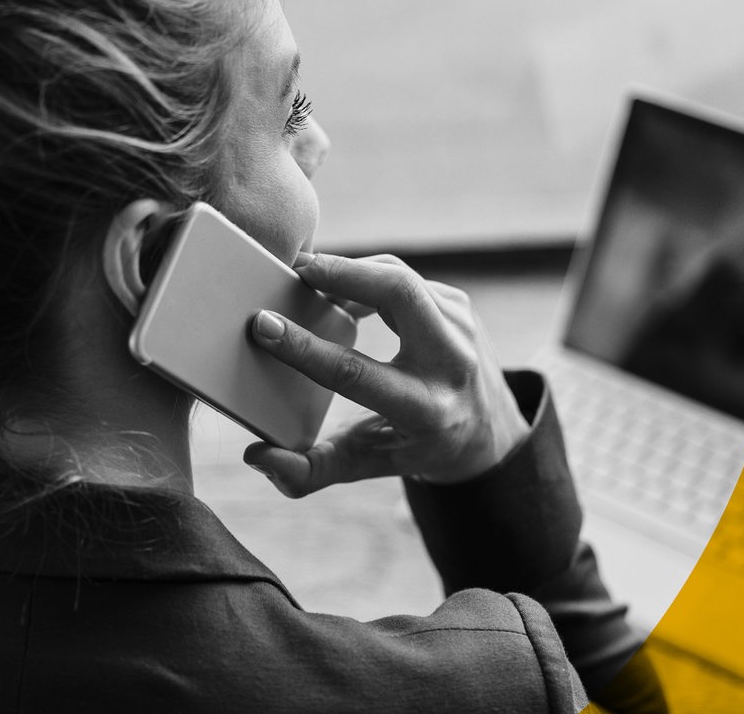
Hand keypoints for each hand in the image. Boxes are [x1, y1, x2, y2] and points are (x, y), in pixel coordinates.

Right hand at [244, 253, 528, 496]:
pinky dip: (364, 275)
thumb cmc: (414, 446)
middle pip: (399, 292)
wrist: (486, 432)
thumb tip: (258, 458)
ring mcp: (461, 325)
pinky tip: (335, 286)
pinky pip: (402, 276)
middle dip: (342, 273)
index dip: (306, 349)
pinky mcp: (457, 304)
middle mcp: (451, 362)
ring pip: (398, 275)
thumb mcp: (365, 464)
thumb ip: (310, 472)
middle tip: (292, 270)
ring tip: (305, 279)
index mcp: (425, 410)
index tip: (264, 325)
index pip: (356, 373)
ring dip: (348, 271)